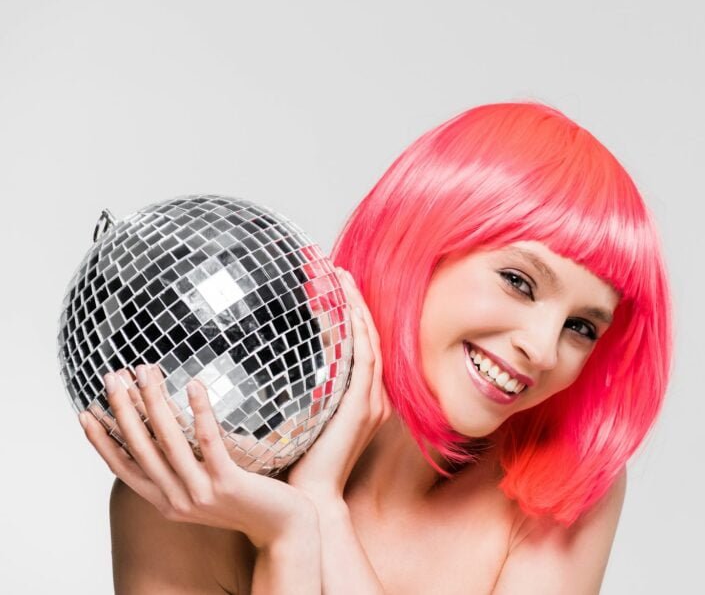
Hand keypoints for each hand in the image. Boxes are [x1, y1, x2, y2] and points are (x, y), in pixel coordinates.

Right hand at [81, 365, 316, 548]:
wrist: (283, 530)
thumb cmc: (247, 502)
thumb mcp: (204, 488)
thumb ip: (183, 468)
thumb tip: (167, 431)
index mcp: (166, 501)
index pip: (123, 467)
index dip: (101, 441)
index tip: (84, 412)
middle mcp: (176, 499)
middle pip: (140, 448)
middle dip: (122, 409)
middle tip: (112, 377)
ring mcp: (200, 492)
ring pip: (168, 441)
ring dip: (154, 402)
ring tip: (145, 371)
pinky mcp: (227, 483)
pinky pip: (208, 441)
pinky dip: (199, 412)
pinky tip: (193, 385)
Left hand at [285, 267, 392, 500]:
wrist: (311, 498)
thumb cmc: (300, 464)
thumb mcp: (300, 420)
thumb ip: (297, 393)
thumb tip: (267, 367)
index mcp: (361, 400)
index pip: (361, 346)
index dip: (352, 314)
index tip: (334, 286)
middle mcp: (373, 397)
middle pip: (371, 336)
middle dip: (357, 301)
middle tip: (340, 271)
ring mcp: (370, 401)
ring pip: (370, 342)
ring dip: (358, 308)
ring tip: (342, 278)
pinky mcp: (361, 407)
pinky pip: (363, 359)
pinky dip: (356, 332)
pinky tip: (343, 311)